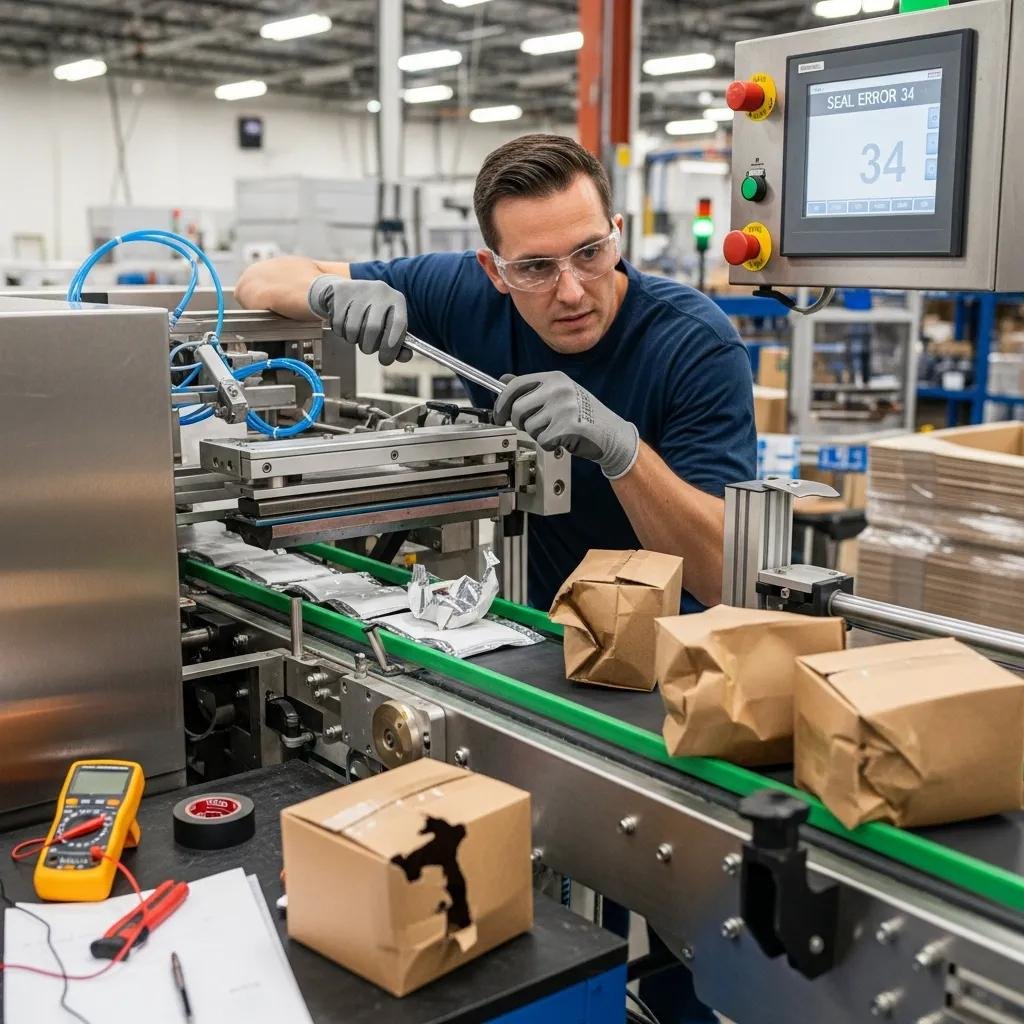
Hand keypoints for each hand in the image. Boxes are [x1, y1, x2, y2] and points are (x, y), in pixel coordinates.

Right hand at [307, 275, 410, 364]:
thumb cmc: (370, 316)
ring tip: (355, 333)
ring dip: (353, 339)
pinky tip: (343, 323)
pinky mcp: (339, 292)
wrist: (342, 294)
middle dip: (369, 347)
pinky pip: (338, 323)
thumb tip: (406, 357)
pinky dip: (340, 332)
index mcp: (397, 299)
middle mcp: (380, 290)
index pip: (399, 324)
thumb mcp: (386, 327)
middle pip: (373, 328)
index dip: (392, 347)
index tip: (384, 360)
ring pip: (353, 328)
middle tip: (367, 349)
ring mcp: (359, 289)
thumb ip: (398, 345)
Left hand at [494, 371, 639, 479]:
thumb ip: (532, 388)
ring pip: (529, 427)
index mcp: (554, 378)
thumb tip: (504, 380)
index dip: (501, 403)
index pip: (515, 386)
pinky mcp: (567, 426)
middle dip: (520, 423)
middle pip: (518, 409)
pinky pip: (543, 440)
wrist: (611, 434)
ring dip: (538, 434)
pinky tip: (563, 439)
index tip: (499, 414)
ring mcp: (564, 407)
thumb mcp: (559, 393)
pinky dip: (549, 444)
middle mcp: (558, 389)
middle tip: (533, 426)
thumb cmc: (584, 415)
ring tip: (556, 430)